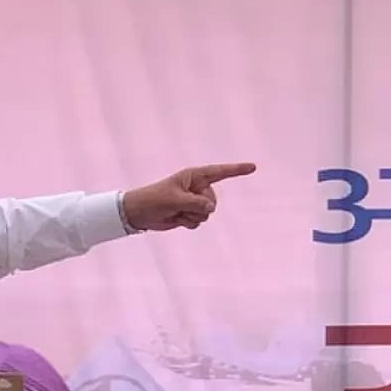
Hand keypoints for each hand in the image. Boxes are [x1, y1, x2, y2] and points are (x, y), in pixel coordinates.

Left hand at [121, 162, 256, 230]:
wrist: (138, 214)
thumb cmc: (153, 200)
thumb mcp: (175, 200)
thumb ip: (195, 203)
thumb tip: (211, 209)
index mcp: (193, 176)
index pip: (220, 172)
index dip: (237, 170)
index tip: (253, 167)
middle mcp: (197, 188)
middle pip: (213, 201)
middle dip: (199, 207)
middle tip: (180, 206)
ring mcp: (194, 201)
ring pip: (207, 214)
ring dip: (192, 217)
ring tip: (176, 212)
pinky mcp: (190, 214)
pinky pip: (199, 222)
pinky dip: (189, 223)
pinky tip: (176, 219)